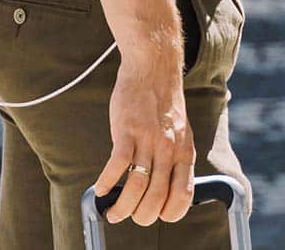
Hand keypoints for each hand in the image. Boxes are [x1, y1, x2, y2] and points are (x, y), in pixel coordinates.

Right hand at [93, 57, 195, 225]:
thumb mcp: (179, 130)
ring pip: (136, 187)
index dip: (169, 213)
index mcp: (183, 152)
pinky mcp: (127, 130)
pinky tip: (100, 190)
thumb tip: (164, 183)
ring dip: (122, 207)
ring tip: (112, 213)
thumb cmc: (163, 99)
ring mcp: (148, 140)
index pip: (182, 197)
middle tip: (129, 217)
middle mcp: (168, 150)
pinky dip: (107, 182)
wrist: (153, 67)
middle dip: (141, 216)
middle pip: (156, 198)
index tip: (157, 215)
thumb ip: (174, 155)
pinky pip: (117, 165)